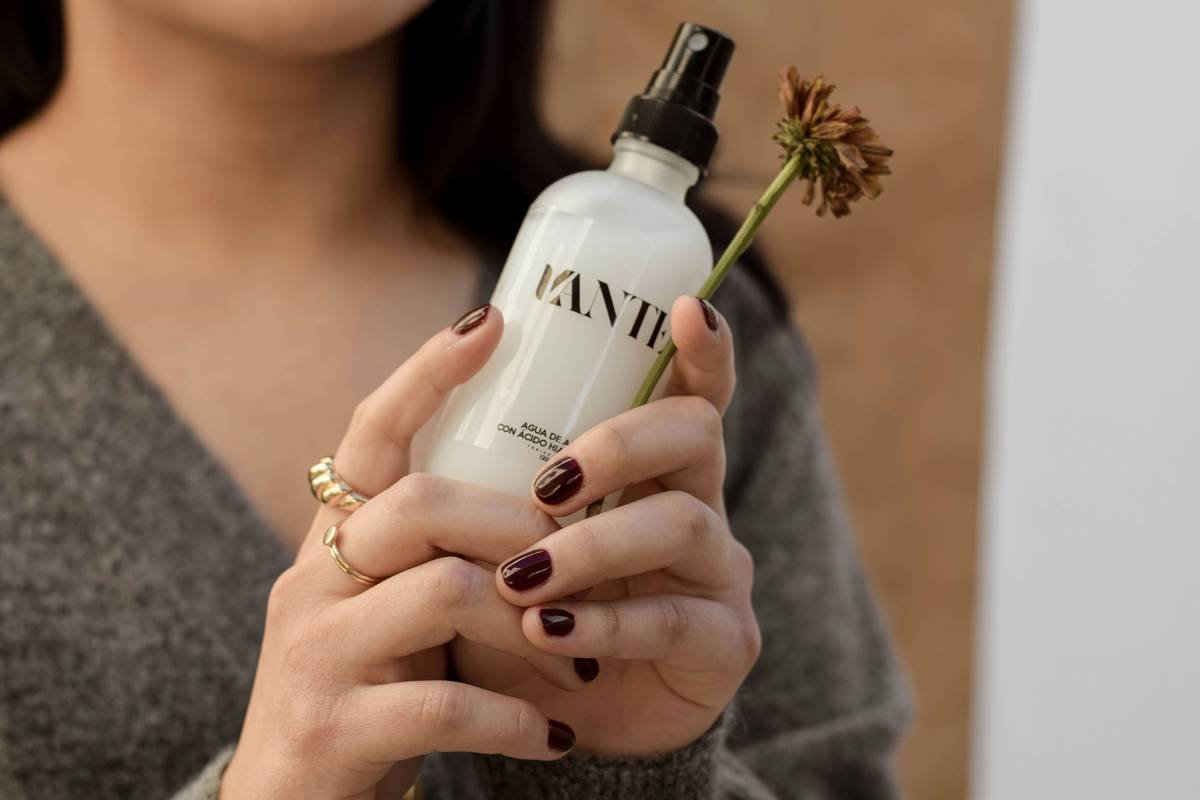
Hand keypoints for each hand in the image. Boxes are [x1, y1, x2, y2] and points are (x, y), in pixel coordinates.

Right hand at [222, 306, 586, 798]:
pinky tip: (553, 734)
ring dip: (534, 621)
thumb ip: (440, 552)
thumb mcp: (392, 607)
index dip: (428, 374)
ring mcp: (315, 654)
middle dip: (518, 520)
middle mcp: (312, 582)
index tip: (491, 319)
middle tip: (577, 554)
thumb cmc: (368, 692)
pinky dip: (517, 716)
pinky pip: (447, 702)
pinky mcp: (335, 728)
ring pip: (444, 593)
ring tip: (582, 655)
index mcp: (333, 542)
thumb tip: (544, 497)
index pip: (372, 434)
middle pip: (421, 503)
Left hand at [454, 296, 761, 755]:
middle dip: (621, 443)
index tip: (686, 306)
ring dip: (595, 544)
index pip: (688, 391)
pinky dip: (604, 623)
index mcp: (651, 469)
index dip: (700, 347)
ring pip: (682, 523)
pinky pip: (673, 620)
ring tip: (522, 577)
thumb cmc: (516, 606)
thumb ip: (480, 470)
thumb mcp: (492, 533)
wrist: (547, 718)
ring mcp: (718, 572)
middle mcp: (696, 503)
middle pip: (695, 434)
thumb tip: (443, 375)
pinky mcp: (724, 642)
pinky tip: (549, 634)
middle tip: (546, 482)